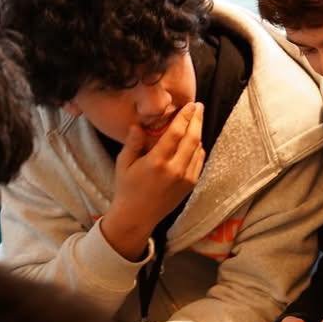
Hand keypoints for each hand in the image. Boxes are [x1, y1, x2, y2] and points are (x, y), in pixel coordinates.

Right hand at [101, 103, 204, 259]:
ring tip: (196, 120)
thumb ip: (132, 143)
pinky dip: (199, 149)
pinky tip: (195, 141)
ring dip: (198, 133)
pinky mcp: (190, 185)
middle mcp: (175, 169)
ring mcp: (185, 178)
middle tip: (198, 106)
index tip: (190, 105)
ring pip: (198, 149)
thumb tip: (138, 124)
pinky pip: (199, 161)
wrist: (137, 216)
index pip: (176, 133)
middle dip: (197, 120)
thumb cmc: (127, 188)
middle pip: (192, 138)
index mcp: (157, 162)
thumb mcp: (123, 163)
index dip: (185, 116)